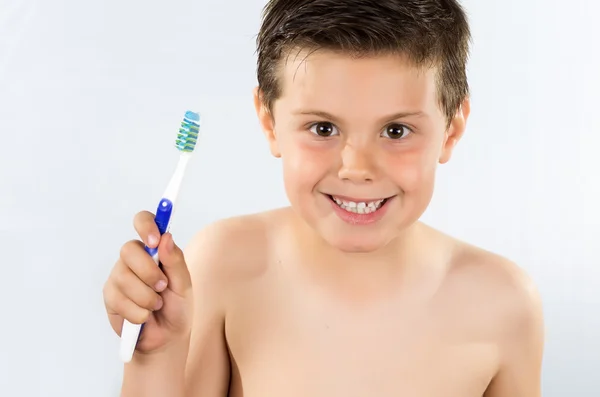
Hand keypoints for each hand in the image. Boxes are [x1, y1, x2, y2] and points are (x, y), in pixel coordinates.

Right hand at [103, 211, 192, 354]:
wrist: (166, 338)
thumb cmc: (177, 307)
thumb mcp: (184, 285)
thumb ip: (175, 261)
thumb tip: (166, 236)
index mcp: (154, 249)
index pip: (143, 222)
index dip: (146, 226)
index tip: (154, 241)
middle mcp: (134, 258)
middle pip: (129, 249)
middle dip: (148, 272)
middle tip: (162, 287)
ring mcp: (119, 276)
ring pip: (124, 277)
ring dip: (146, 297)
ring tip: (156, 306)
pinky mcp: (110, 296)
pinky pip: (119, 299)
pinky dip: (138, 312)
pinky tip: (144, 317)